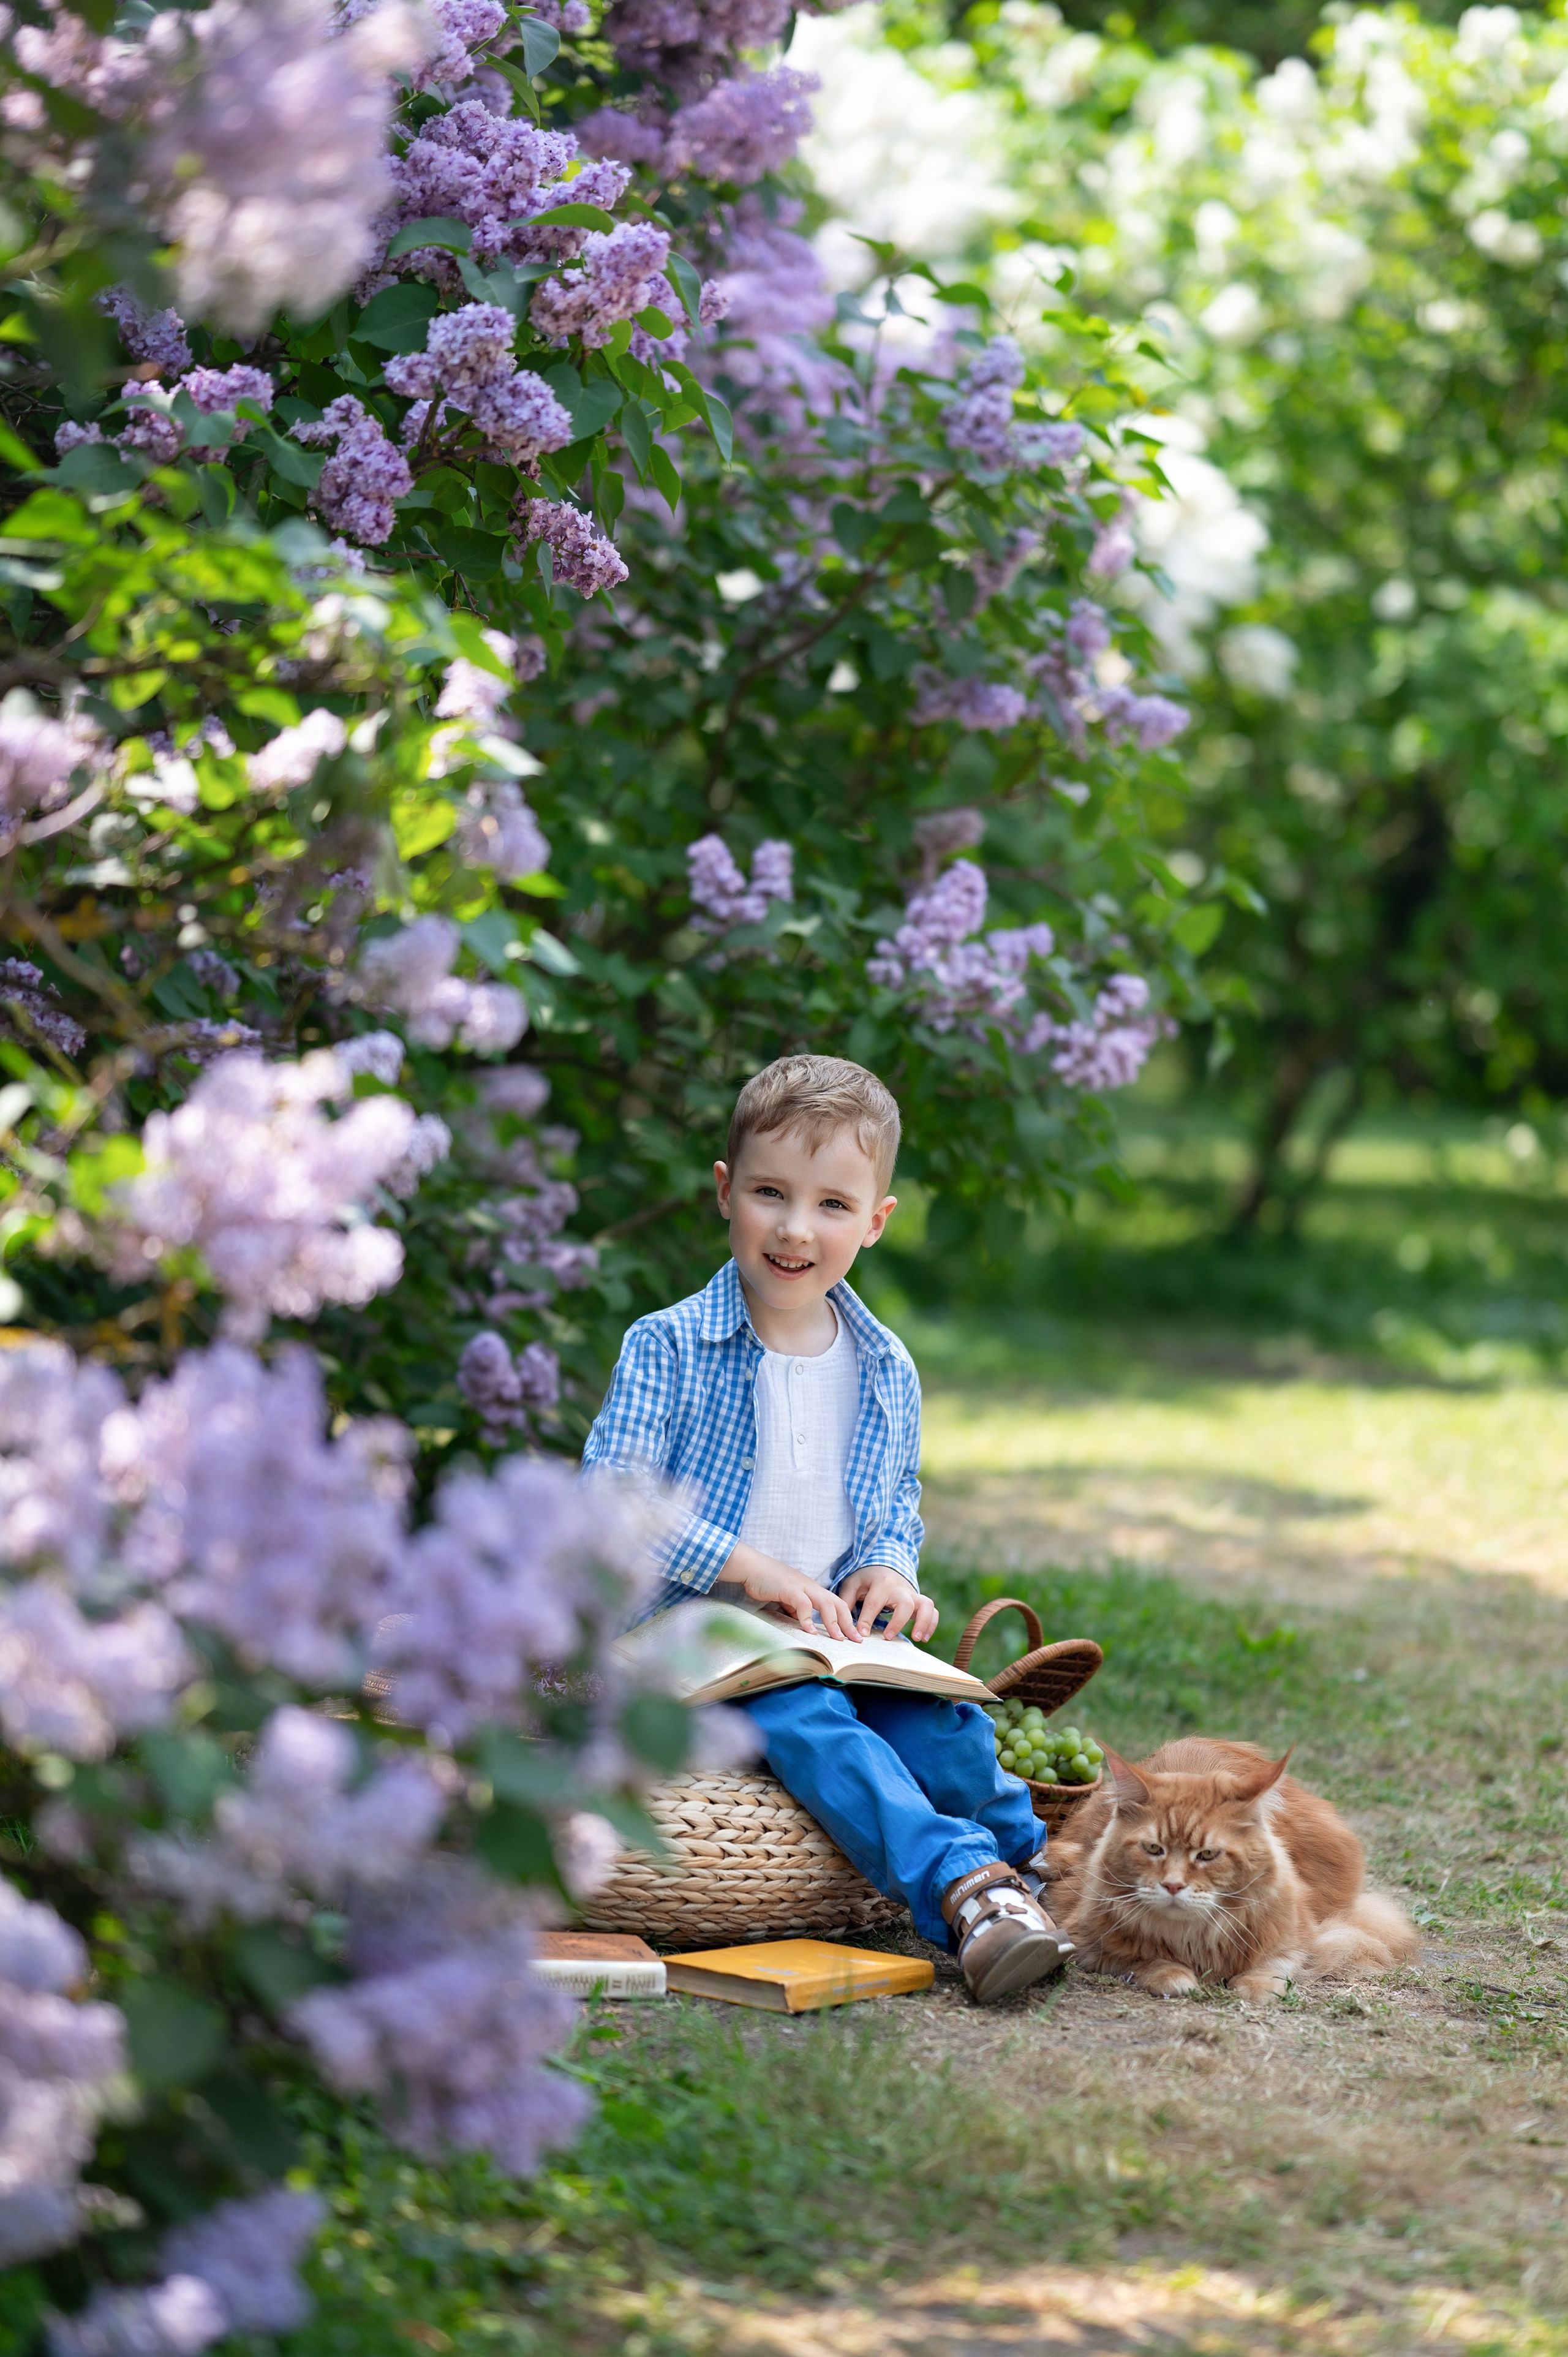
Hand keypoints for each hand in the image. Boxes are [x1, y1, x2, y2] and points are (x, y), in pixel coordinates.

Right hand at [722, 1542, 860, 1639]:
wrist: (752, 1567)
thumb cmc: (769, 1583)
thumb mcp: (787, 1600)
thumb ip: (798, 1612)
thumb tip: (806, 1628)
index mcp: (813, 1590)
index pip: (837, 1605)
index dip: (847, 1620)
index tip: (854, 1637)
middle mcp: (812, 1587)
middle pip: (838, 1604)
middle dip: (849, 1624)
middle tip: (857, 1641)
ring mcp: (802, 1587)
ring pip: (826, 1604)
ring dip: (834, 1623)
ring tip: (839, 1639)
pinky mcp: (790, 1589)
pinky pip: (804, 1605)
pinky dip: (808, 1619)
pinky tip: (810, 1632)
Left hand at [837, 1565, 938, 1642]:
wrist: (885, 1566)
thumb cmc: (867, 1579)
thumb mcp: (853, 1584)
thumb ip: (846, 1601)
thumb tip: (842, 1623)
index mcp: (880, 1583)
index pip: (874, 1602)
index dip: (867, 1619)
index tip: (861, 1635)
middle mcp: (899, 1588)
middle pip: (905, 1603)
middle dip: (898, 1622)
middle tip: (888, 1637)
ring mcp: (912, 1594)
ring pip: (926, 1604)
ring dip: (924, 1622)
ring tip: (917, 1639)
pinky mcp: (920, 1601)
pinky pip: (933, 1611)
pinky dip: (931, 1624)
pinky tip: (923, 1638)